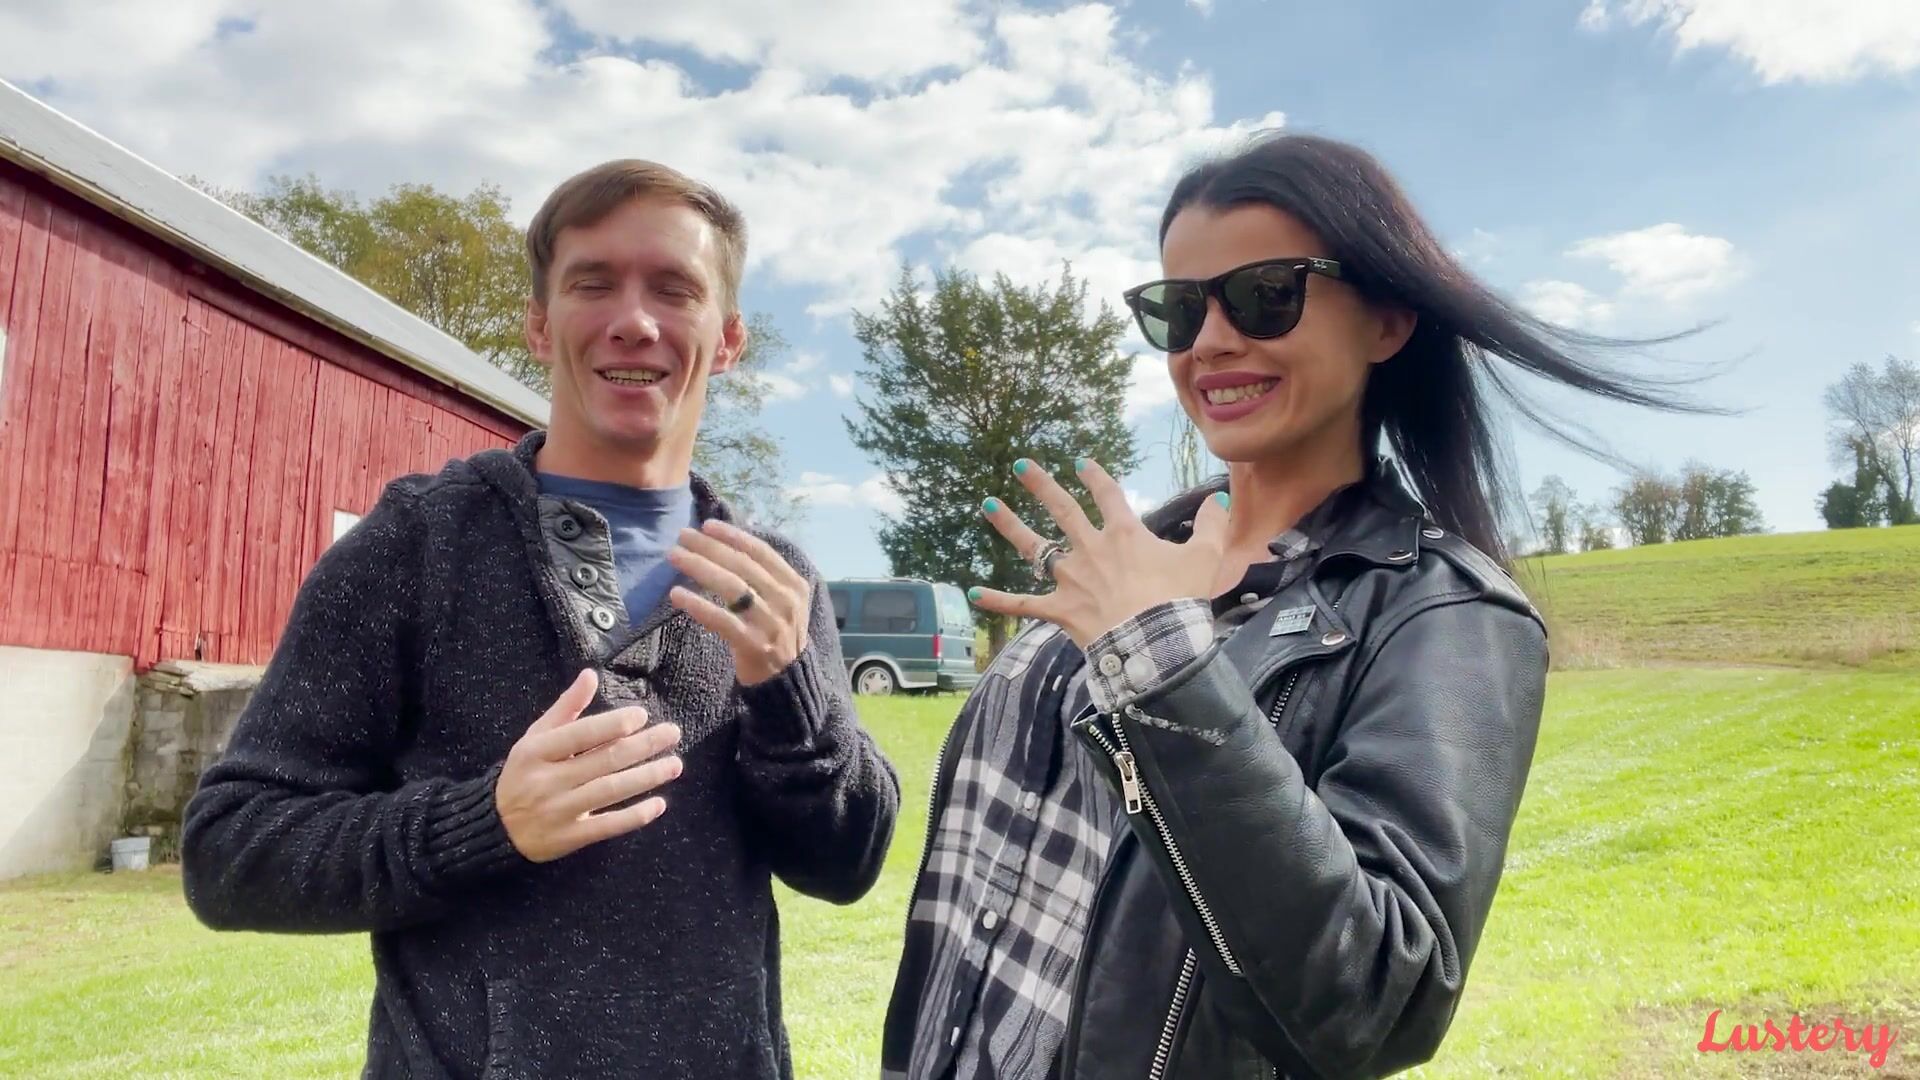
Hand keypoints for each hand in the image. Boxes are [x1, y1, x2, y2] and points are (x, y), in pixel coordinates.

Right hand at [496, 669, 682, 862]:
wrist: (496, 826)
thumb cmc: (525, 772)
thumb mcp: (536, 737)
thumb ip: (566, 708)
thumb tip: (591, 675)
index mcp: (537, 751)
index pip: (580, 735)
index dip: (612, 724)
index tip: (642, 716)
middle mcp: (547, 781)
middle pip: (603, 761)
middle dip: (642, 746)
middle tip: (673, 733)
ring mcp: (558, 811)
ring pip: (610, 791)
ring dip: (646, 777)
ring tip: (674, 764)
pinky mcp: (569, 837)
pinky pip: (606, 826)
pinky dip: (635, 816)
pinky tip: (659, 804)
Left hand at [666, 519, 811, 685]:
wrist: (786, 679)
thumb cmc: (775, 632)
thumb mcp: (781, 600)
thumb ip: (762, 575)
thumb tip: (725, 542)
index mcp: (794, 584)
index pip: (761, 552)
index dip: (733, 536)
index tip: (707, 525)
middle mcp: (785, 601)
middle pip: (742, 565)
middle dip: (709, 547)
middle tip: (681, 535)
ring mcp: (770, 624)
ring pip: (731, 588)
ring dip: (700, 567)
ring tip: (675, 556)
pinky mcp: (753, 645)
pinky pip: (721, 620)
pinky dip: (698, 605)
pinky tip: (677, 594)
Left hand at [971, 457, 1230, 647]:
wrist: (1155, 642)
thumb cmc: (1180, 601)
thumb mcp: (1205, 559)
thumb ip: (1211, 526)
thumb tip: (1218, 498)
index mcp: (1124, 535)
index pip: (1108, 495)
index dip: (1095, 476)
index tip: (1081, 461)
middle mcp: (1091, 550)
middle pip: (1062, 510)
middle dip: (1040, 484)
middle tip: (1020, 464)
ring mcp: (1071, 579)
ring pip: (1034, 547)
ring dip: (1009, 524)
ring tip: (987, 503)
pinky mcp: (1059, 610)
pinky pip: (1022, 604)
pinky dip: (998, 600)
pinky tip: (973, 592)